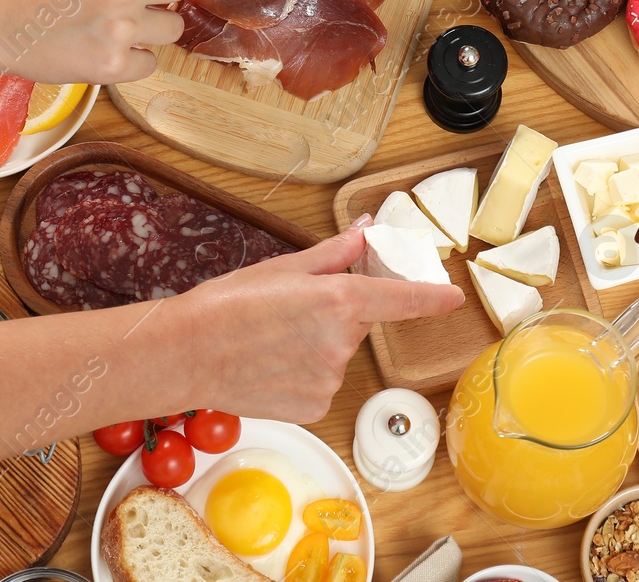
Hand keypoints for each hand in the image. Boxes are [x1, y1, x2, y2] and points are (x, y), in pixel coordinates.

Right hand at [178, 221, 463, 422]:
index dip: (431, 297)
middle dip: (335, 314)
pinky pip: (322, 383)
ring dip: (317, 345)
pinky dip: (304, 374)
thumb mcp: (283, 268)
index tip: (452, 296)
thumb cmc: (227, 305)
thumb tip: (366, 230)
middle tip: (291, 311)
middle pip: (357, 323)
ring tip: (272, 340)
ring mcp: (328, 379)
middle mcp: (340, 343)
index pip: (401, 299)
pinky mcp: (314, 407)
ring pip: (337, 355)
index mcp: (338, 300)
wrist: (185, 354)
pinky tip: (271, 365)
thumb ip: (335, 253)